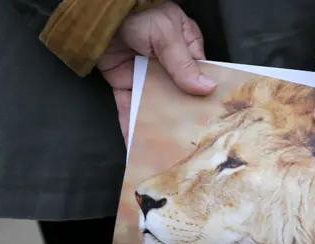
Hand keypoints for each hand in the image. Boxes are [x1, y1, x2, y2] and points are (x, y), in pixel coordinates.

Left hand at [97, 1, 215, 142]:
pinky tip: (134, 148)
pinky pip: (129, 109)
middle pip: (179, 99)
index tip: (213, 124)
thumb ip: (183, 63)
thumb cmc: (141, 12)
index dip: (206, 100)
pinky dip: (130, 128)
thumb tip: (207, 87)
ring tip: (164, 157)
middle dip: (183, 123)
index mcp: (187, 50)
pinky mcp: (126, 85)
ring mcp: (147, 77)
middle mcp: (169, 67)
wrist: (101, 10)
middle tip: (191, 150)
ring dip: (158, 131)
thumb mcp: (167, 34)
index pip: (201, 79)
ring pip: (155, 109)